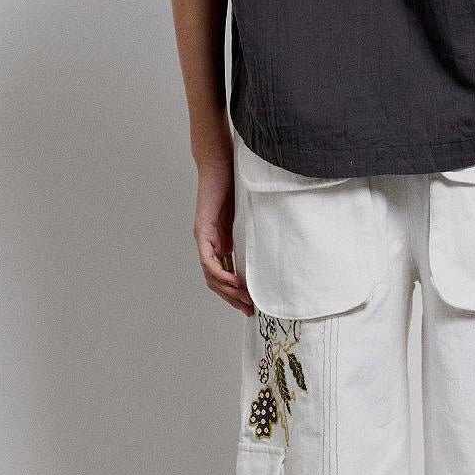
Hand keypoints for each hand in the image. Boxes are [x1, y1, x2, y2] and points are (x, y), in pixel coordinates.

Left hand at [195, 153, 254, 314]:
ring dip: (226, 291)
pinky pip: (208, 259)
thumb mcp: (248, 216)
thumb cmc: (234, 185)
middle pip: (216, 281)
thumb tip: (273, 248)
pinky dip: (220, 273)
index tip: (251, 304)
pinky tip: (232, 282)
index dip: (236, 292)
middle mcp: (209, 243)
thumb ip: (253, 233)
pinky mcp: (202, 231)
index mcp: (220, 242)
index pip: (224, 275)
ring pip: (211, 275)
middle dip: (232, 298)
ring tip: (243, 300)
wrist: (219, 164)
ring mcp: (204, 238)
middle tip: (248, 310)